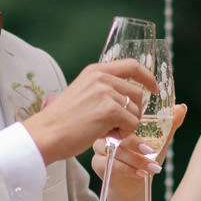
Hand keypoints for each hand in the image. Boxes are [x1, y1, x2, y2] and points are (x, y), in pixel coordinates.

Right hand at [22, 59, 155, 165]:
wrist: (46, 134)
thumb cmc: (62, 121)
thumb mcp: (82, 94)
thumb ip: (102, 89)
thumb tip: (127, 95)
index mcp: (95, 71)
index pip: (132, 65)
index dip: (147, 77)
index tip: (154, 88)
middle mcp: (102, 77)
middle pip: (137, 93)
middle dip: (132, 112)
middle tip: (115, 125)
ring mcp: (106, 92)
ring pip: (135, 111)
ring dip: (125, 125)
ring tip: (104, 130)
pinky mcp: (110, 110)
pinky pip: (131, 124)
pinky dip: (123, 134)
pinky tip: (104, 135)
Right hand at [92, 103, 187, 184]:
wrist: (135, 183)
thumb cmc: (146, 157)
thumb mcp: (160, 140)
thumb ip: (169, 124)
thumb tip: (182, 108)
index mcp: (120, 122)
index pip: (124, 116)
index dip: (135, 125)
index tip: (150, 139)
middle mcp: (108, 131)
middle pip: (117, 132)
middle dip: (135, 143)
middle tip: (151, 151)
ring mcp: (100, 147)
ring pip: (114, 149)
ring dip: (134, 159)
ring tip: (151, 167)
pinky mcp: (97, 163)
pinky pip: (109, 163)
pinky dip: (127, 169)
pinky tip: (140, 173)